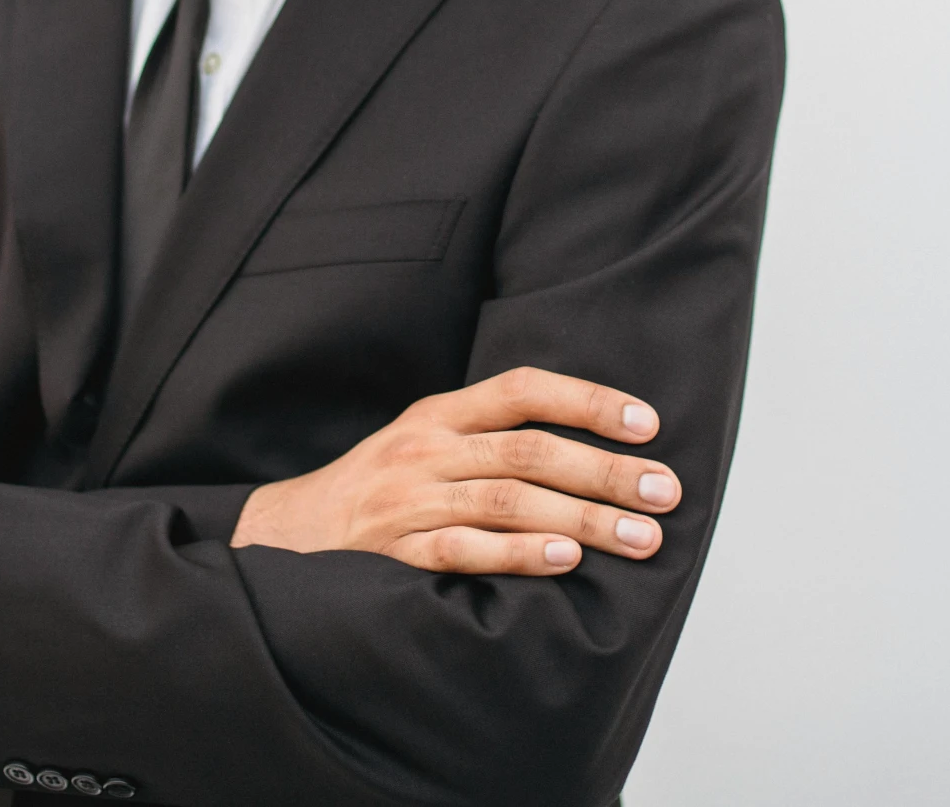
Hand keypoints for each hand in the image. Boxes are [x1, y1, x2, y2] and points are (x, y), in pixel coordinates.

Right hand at [229, 366, 680, 574]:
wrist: (284, 535)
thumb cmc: (374, 489)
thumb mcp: (422, 440)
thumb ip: (488, 435)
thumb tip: (587, 444)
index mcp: (438, 414)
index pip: (522, 389)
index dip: (588, 400)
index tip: (648, 424)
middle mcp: (426, 450)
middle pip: (530, 451)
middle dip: (605, 470)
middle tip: (665, 491)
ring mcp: (411, 503)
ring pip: (509, 501)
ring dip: (584, 519)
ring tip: (640, 536)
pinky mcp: (397, 554)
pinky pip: (466, 552)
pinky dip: (518, 554)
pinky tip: (564, 561)